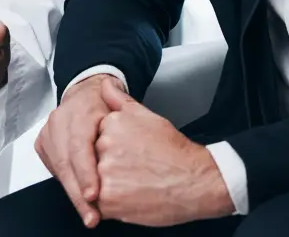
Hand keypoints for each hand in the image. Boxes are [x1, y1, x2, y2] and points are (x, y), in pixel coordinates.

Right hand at [34, 74, 117, 228]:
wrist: (87, 93)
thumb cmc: (108, 106)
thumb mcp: (122, 107)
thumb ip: (125, 118)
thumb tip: (128, 136)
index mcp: (81, 110)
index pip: (79, 145)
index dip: (85, 171)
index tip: (93, 195)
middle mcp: (60, 120)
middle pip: (66, 161)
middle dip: (78, 192)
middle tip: (92, 216)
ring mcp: (49, 131)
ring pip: (58, 168)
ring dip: (73, 193)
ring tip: (89, 215)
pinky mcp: (43, 143)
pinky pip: (54, 169)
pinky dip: (68, 186)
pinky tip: (80, 201)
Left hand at [95, 78, 233, 225]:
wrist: (195, 181)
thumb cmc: (174, 152)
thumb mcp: (147, 116)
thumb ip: (120, 100)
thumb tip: (104, 84)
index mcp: (111, 123)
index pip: (94, 138)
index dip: (112, 151)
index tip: (129, 156)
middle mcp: (104, 145)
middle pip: (93, 160)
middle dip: (109, 169)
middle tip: (134, 171)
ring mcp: (104, 173)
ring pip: (93, 184)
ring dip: (109, 188)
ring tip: (134, 185)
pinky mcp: (108, 200)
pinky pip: (98, 205)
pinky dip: (113, 206)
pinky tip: (133, 198)